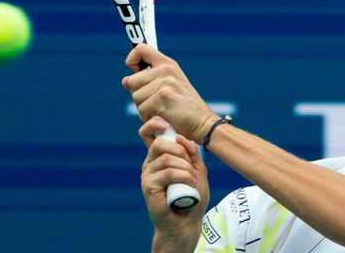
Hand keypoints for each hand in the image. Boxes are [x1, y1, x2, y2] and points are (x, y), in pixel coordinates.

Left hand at [122, 44, 219, 142]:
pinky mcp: (163, 98)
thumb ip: (147, 81)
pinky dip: (148, 117)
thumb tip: (125, 80)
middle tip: (156, 102)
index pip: (141, 49)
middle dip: (139, 95)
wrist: (202, 122)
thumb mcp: (168, 87)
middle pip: (132, 80)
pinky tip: (161, 117)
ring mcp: (165, 83)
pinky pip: (142, 109)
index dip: (132, 59)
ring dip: (144, 108)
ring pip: (135, 97)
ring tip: (160, 110)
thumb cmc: (184, 107)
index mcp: (168, 64)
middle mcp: (166, 70)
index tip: (135, 71)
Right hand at [139, 117, 209, 247]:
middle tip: (190, 165)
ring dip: (185, 167)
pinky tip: (190, 183)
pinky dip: (182, 175)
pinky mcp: (148, 187)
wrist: (187, 222)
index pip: (149, 133)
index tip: (168, 124)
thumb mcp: (197, 170)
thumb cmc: (192, 196)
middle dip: (180, 150)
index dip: (155, 124)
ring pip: (166, 158)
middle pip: (160, 143)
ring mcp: (148, 175)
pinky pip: (166, 173)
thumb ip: (191, 154)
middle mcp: (150, 163)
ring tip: (192, 178)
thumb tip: (182, 137)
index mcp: (159, 156)